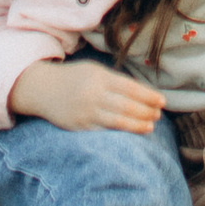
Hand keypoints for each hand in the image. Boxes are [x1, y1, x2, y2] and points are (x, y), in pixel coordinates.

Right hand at [8, 59, 160, 131]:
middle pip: (127, 106)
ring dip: (137, 125)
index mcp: (100, 77)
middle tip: (158, 115)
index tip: (162, 102)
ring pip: (118, 121)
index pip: (131, 88)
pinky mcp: (79, 126)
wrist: (43, 89)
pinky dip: (120, 134)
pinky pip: (103, 132)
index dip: (149, 96)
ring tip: (150, 127)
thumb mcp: (94, 71)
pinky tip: (130, 134)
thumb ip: (115, 81)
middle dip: (146, 112)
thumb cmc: (74, 78)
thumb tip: (142, 94)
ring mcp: (86, 112)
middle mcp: (94, 94)